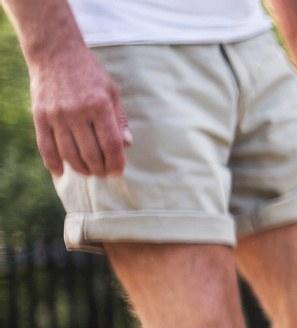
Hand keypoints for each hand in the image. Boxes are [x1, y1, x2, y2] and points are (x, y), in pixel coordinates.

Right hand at [29, 50, 129, 176]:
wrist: (56, 53)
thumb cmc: (90, 73)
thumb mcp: (112, 91)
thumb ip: (119, 119)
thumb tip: (127, 145)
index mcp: (100, 106)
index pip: (111, 144)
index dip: (116, 162)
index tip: (118, 172)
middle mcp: (77, 112)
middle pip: (91, 153)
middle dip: (100, 169)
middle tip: (104, 175)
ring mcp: (56, 115)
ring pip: (69, 153)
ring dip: (80, 169)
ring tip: (89, 173)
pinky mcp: (39, 116)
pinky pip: (45, 146)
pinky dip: (53, 162)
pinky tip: (60, 172)